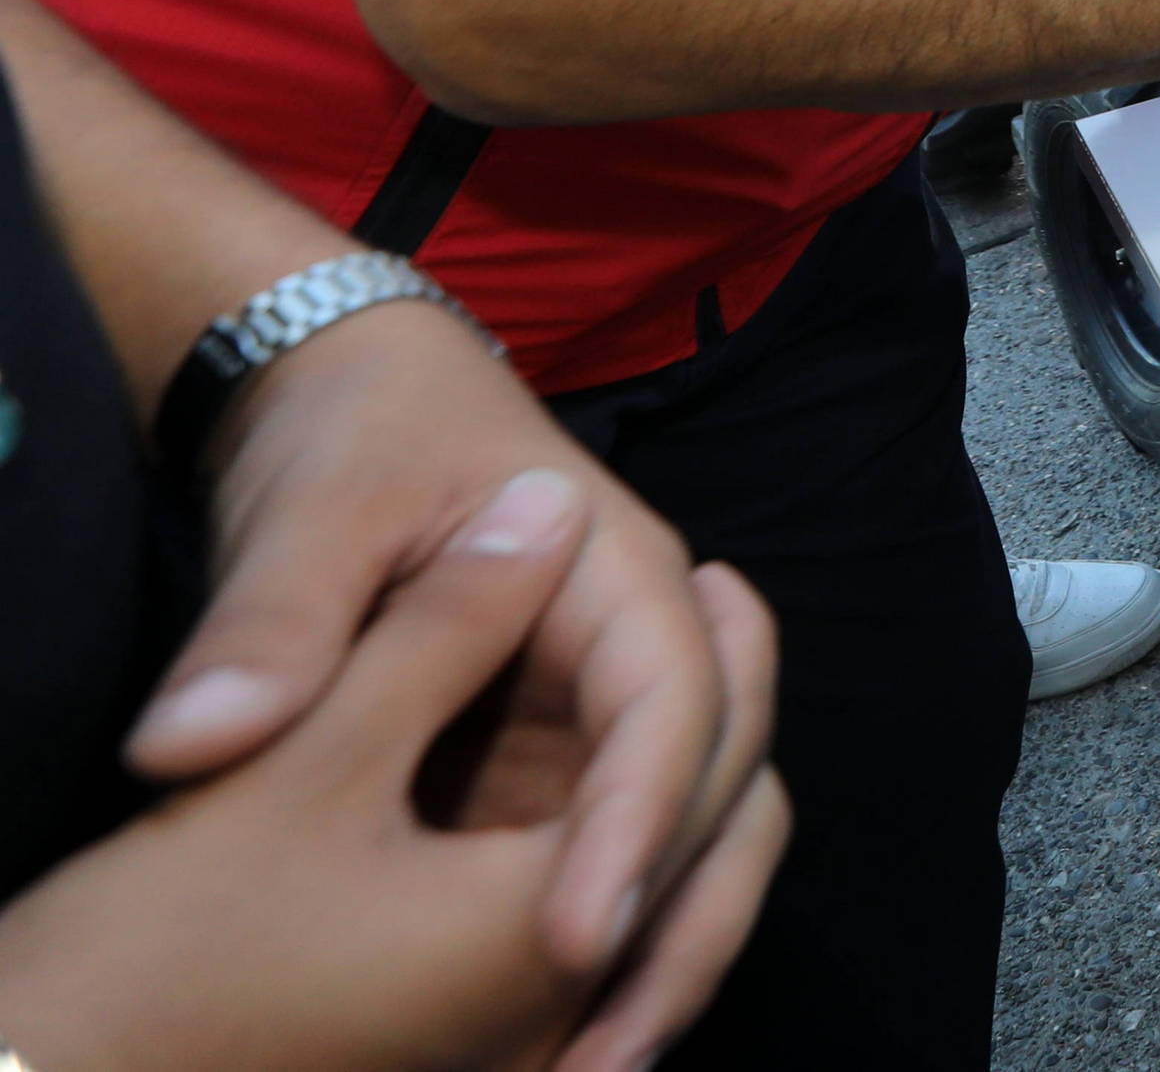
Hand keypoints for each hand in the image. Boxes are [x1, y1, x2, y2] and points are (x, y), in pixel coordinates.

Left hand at [127, 298, 785, 1039]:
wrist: (353, 398)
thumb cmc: (355, 436)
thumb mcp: (309, 511)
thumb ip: (267, 626)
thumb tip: (195, 749)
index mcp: (620, 580)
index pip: (669, 709)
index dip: (635, 825)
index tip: (571, 941)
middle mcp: (643, 659)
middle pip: (720, 799)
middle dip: (675, 933)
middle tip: (594, 1061)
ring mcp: (604, 725)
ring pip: (689, 850)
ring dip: (656, 962)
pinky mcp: (553, 777)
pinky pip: (602, 872)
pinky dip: (594, 960)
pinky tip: (538, 1048)